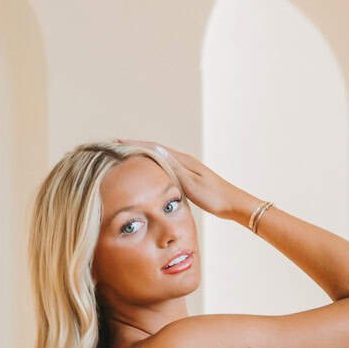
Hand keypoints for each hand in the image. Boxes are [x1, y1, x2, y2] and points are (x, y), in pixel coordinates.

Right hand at [114, 140, 251, 222]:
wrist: (232, 204)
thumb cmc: (213, 196)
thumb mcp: (191, 184)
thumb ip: (174, 169)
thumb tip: (156, 153)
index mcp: (182, 160)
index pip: (153, 148)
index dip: (134, 145)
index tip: (117, 143)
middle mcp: (183, 160)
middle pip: (154, 150)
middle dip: (135, 147)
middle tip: (116, 147)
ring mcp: (187, 168)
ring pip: (159, 157)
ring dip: (143, 155)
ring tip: (127, 156)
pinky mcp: (189, 177)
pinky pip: (165, 167)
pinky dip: (153, 165)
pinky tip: (149, 171)